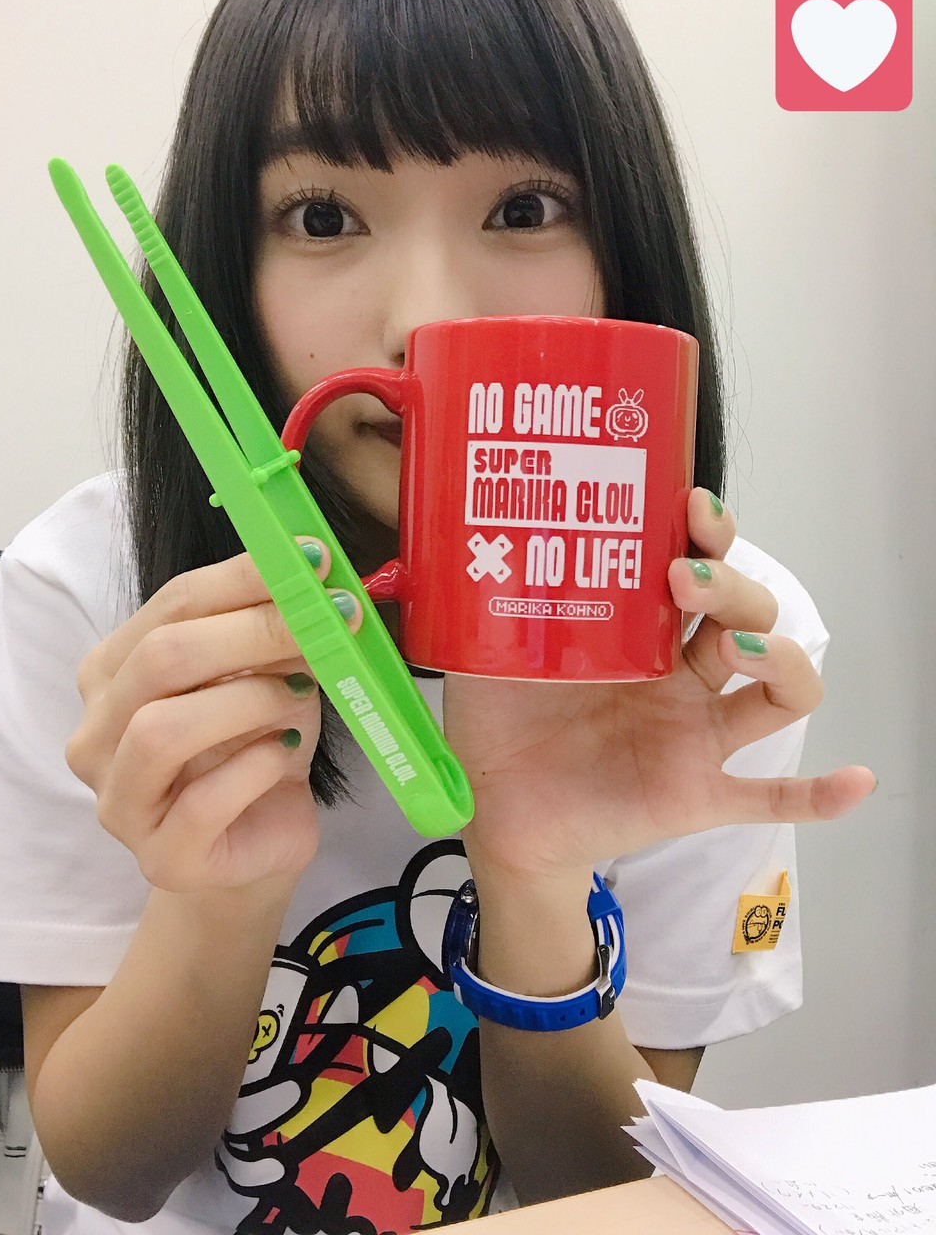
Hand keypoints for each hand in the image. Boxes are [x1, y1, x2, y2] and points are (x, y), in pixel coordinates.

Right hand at [65, 540, 361, 891]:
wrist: (260, 842)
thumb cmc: (255, 749)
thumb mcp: (269, 675)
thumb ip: (273, 630)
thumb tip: (315, 577)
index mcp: (113, 672)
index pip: (172, 603)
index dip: (245, 577)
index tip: (313, 561)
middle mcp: (97, 732)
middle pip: (161, 659)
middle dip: (253, 632)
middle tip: (324, 623)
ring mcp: (119, 801)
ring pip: (163, 729)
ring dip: (247, 701)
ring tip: (299, 696)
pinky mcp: (161, 857)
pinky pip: (202, 801)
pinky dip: (255, 768)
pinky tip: (283, 757)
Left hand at [446, 489, 874, 879]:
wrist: (496, 813)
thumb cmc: (502, 723)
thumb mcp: (489, 648)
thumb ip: (491, 597)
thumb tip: (465, 531)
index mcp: (641, 633)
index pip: (700, 568)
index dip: (710, 536)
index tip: (690, 509)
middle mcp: (681, 676)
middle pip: (747, 616)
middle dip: (732, 588)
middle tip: (684, 578)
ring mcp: (695, 734)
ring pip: (778, 690)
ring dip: (779, 659)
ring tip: (736, 649)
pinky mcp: (696, 794)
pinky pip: (771, 797)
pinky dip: (817, 793)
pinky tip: (857, 781)